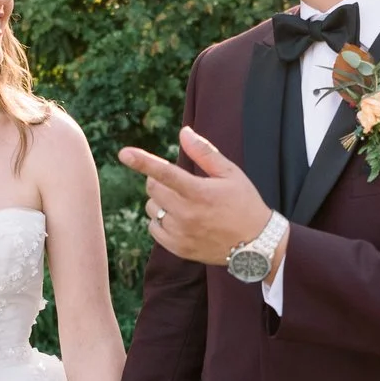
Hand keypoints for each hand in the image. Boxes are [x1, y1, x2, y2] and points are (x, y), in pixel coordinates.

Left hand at [117, 126, 276, 268]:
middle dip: (160, 180)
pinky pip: (153, 229)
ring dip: (159, 201)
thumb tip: (183, 132)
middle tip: (179, 183)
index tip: (123, 153)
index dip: (142, 161)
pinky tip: (179, 220)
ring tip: (183, 203)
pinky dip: (160, 221)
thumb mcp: (231, 174)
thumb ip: (204, 152)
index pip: (164, 173)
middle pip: (153, 188)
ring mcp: (181, 233)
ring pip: (151, 208)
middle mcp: (187, 214)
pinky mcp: (178, 248)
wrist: (256, 244)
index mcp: (199, 192)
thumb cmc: (244, 203)